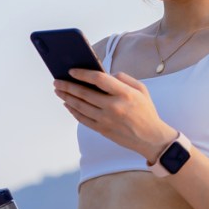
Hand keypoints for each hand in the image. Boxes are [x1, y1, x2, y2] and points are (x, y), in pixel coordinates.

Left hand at [54, 69, 175, 161]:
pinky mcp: (102, 129)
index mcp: (125, 94)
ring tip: (58, 91)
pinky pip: (83, 119)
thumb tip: (106, 74)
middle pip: (85, 93)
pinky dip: (73, 111)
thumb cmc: (146, 112)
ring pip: (80, 106)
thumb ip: (124, 79)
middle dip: (68, 86)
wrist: (151, 138)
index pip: (99, 79)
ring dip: (67, 97)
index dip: (83, 73)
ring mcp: (106, 120)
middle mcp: (114, 106)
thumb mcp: (142, 90)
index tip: (72, 70)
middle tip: (57, 81)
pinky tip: (68, 104)